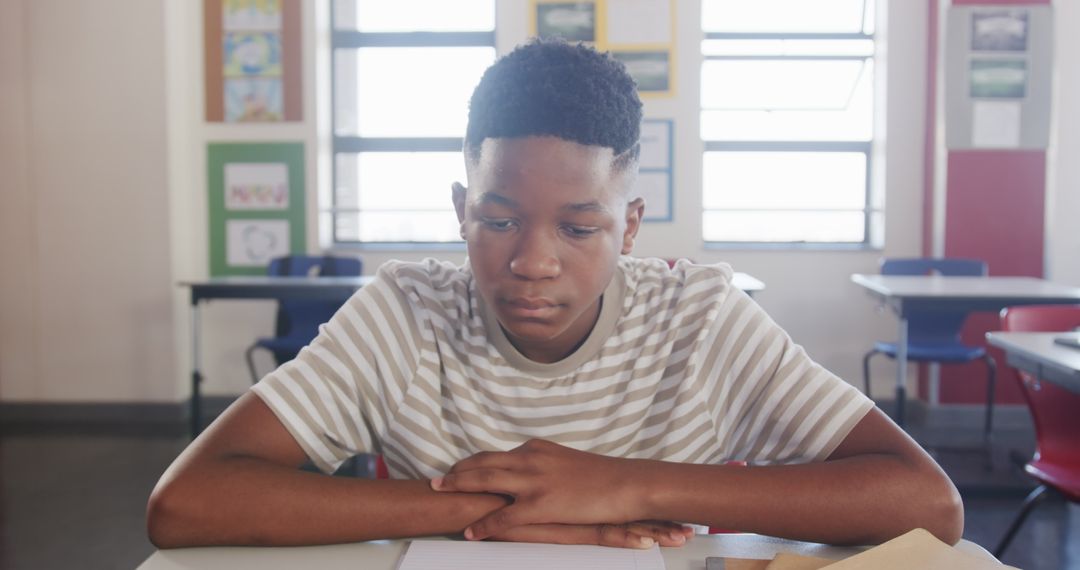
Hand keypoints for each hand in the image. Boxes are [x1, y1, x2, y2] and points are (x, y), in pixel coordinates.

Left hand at [431, 439, 646, 539]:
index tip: (456, 468)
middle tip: (435, 480)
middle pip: (481, 463)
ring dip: (457, 487)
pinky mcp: (539, 504)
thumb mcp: (566, 461)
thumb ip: (543, 464)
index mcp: (535, 449)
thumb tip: (529, 471)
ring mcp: (532, 481)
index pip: (494, 455)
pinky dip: (483, 524)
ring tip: (439, 494)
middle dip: (455, 472)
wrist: (625, 484)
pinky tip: (470, 532)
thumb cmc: (601, 477)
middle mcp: (529, 459)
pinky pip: (502, 516)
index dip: (472, 463)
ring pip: (484, 481)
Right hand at [490, 521, 693, 549]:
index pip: (614, 502)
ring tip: (685, 538)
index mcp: (573, 496)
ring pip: (622, 523)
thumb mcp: (526, 504)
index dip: (646, 510)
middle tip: (692, 531)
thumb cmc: (500, 506)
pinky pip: (603, 536)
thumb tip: (554, 504)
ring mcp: (578, 516)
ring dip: (654, 529)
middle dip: (661, 520)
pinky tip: (649, 544)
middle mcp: (580, 504)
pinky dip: (628, 537)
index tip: (676, 520)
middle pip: (627, 510)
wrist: (480, 502)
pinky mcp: (569, 527)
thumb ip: (541, 501)